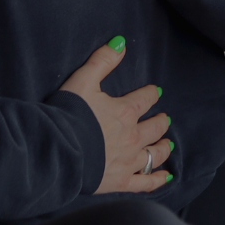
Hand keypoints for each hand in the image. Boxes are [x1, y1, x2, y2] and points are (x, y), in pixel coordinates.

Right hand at [60, 37, 171, 193]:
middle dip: (161, 122)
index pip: (145, 99)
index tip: (154, 92)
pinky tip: (166, 177)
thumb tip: (120, 42)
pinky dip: (157, 179)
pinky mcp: (121, 181)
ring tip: (167, 144)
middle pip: (155, 128)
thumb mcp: (83, 81)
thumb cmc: (68, 115)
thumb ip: (102, 61)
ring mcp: (128, 161)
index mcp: (125, 112)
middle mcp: (132, 136)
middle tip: (164, 119)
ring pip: (154, 154)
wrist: (57, 151)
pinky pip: (145, 182)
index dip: (150, 94)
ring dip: (163, 147)